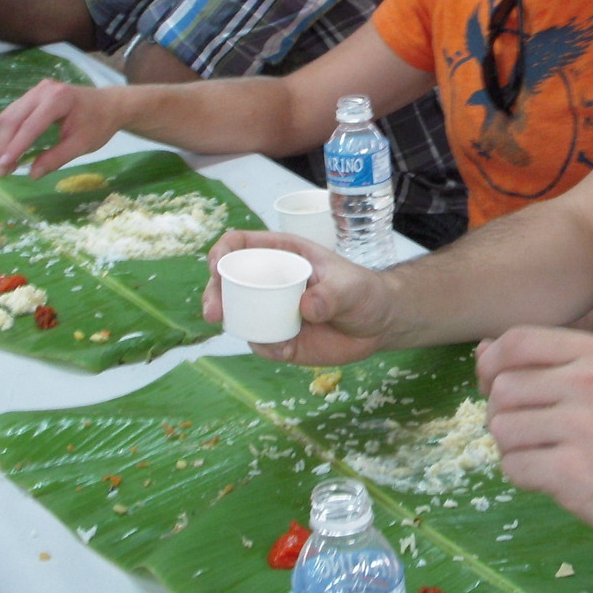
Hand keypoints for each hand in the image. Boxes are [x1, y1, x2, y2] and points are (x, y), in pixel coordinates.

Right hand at [0, 79, 123, 177]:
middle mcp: (43, 90)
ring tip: (6, 164)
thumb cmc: (99, 124)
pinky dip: (10, 133)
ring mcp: (36, 90)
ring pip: (9, 116)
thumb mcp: (82, 144)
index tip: (3, 167)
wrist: (109, 105)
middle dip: (5, 146)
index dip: (15, 148)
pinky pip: (14, 114)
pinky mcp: (32, 95)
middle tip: (3, 171)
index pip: (30, 126)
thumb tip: (32, 174)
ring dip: (4, 140)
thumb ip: (57, 158)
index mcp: (58, 99)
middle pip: (13, 119)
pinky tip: (12, 149)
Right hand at [203, 230, 394, 366]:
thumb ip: (332, 294)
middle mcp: (270, 281)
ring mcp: (272, 311)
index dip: (222, 251)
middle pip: (227, 282)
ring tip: (250, 334)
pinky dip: (265, 346)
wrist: (378, 324)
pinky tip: (284, 348)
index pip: (240, 244)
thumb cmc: (364, 292)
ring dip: (233, 324)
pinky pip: (261, 342)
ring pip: (238, 315)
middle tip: (214, 312)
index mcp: (283, 254)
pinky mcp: (279, 338)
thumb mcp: (352, 287)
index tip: (217, 266)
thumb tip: (306, 308)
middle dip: (213, 294)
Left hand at [475, 325, 592, 539]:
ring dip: (512, 448)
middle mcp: (589, 382)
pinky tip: (551, 476)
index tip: (493, 385)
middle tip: (530, 432)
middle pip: (502, 388)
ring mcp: (581, 427)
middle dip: (502, 414)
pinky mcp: (571, 471)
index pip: (517, 340)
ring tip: (544, 453)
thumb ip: (541, 362)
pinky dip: (523, 476)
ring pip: (501, 429)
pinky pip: (512, 466)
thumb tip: (482, 349)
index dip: (491, 364)